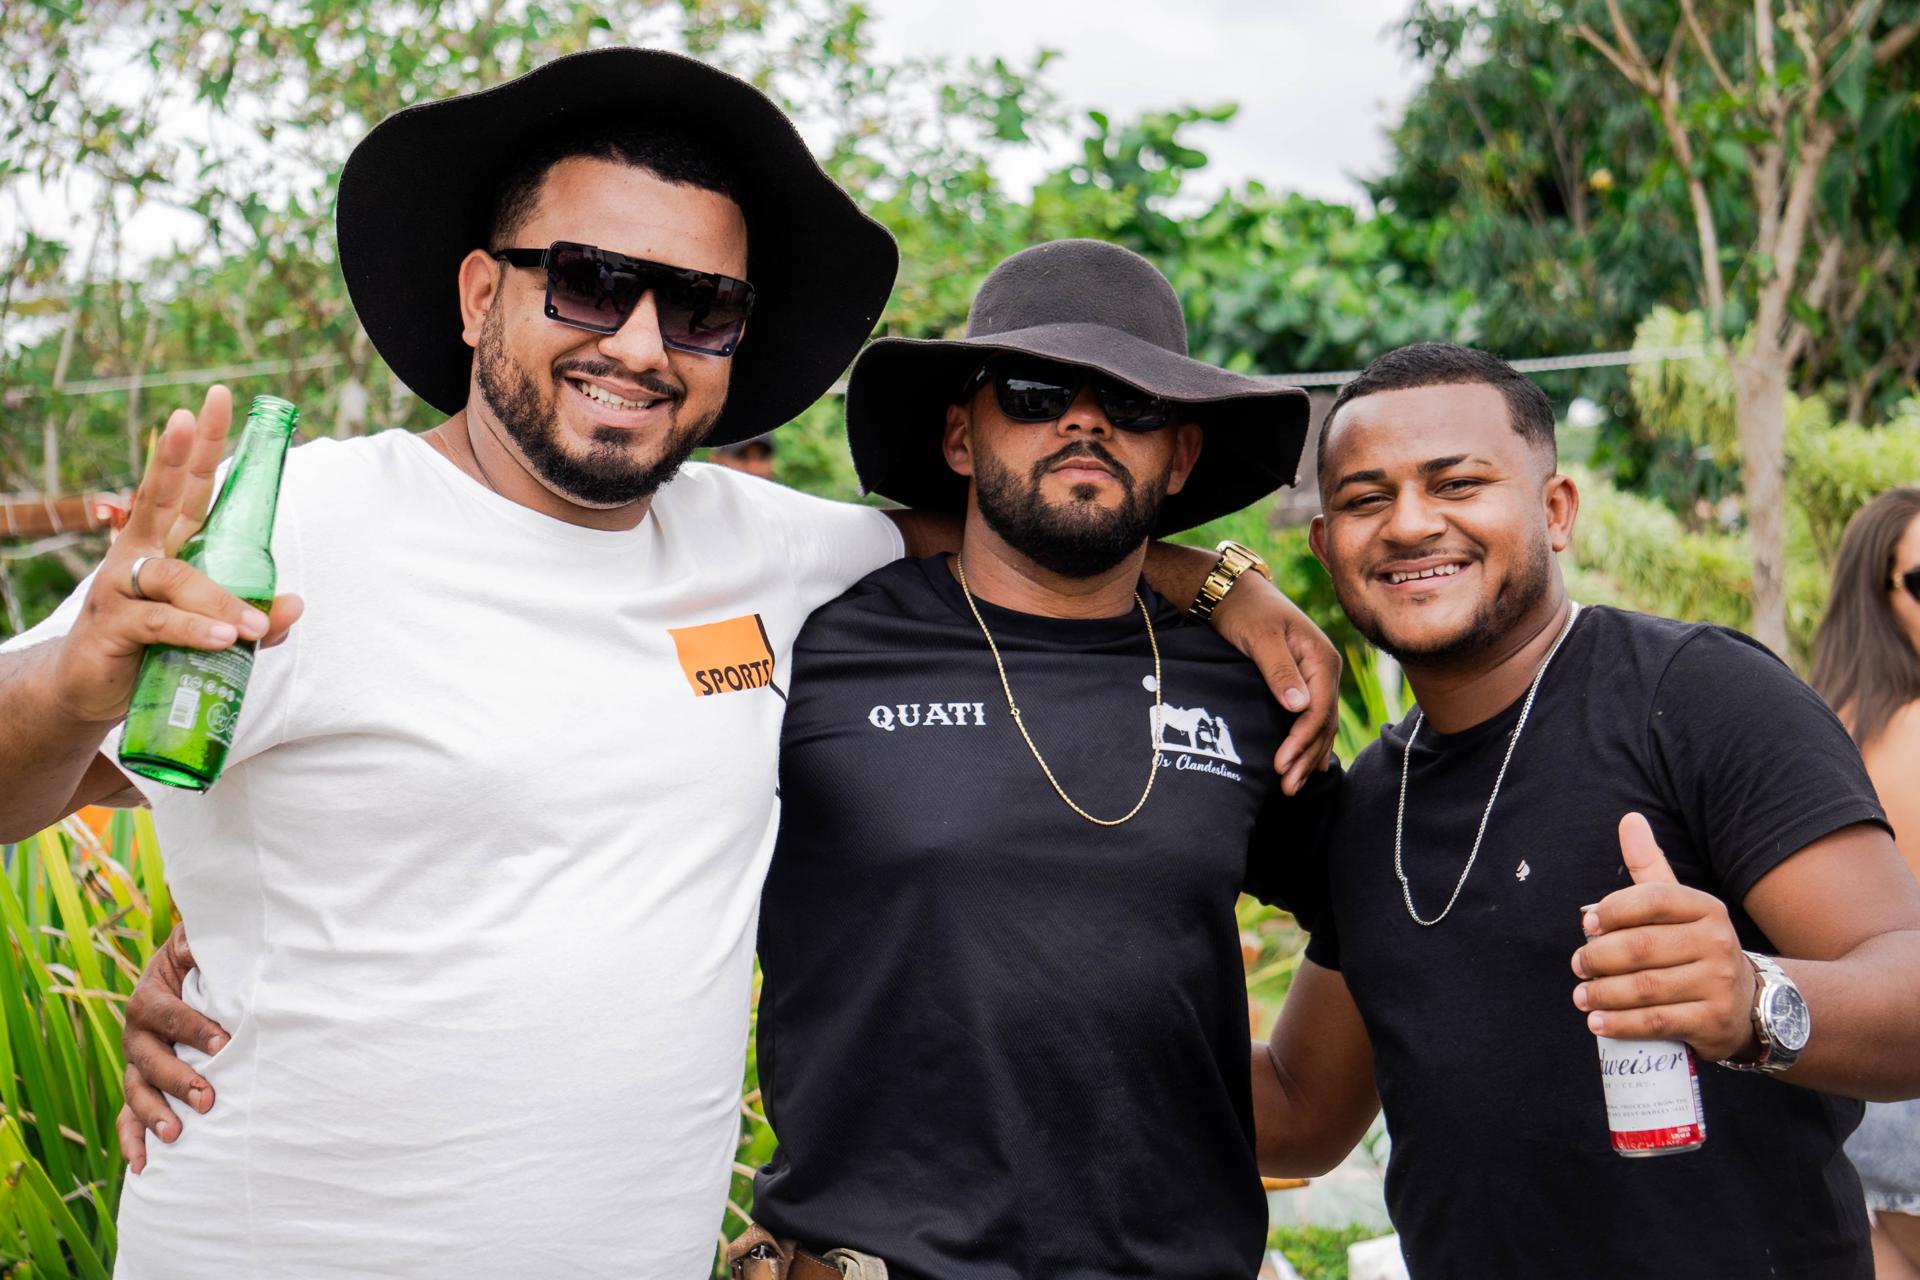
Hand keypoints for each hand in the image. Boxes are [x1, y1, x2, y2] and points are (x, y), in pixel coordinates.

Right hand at [49, 385, 302, 725]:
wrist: (90, 689)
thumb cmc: (154, 647)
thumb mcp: (210, 627)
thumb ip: (252, 614)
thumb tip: (294, 605)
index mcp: (164, 544)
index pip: (186, 486)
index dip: (200, 445)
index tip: (215, 399)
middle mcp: (138, 554)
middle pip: (161, 496)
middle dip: (179, 455)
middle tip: (192, 416)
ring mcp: (120, 587)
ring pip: (174, 576)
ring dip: (218, 598)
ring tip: (251, 625)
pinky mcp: (111, 626)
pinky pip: (157, 621)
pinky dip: (192, 629)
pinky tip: (221, 638)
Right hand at [116, 924, 228, 1172]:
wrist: (186, 974)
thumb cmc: (200, 962)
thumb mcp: (197, 946)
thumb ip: (198, 943)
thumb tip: (201, 939)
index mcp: (150, 998)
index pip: (168, 1015)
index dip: (194, 1029)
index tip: (224, 1044)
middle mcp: (136, 1035)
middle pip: (149, 1060)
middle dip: (177, 1080)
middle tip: (207, 1098)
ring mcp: (136, 1065)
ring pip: (136, 1092)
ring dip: (154, 1115)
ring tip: (176, 1134)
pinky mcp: (141, 1088)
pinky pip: (128, 1119)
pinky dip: (133, 1142)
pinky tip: (144, 1166)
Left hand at [1207, 573, 1340, 793]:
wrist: (1233, 591)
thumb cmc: (1245, 610)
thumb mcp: (1260, 637)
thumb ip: (1279, 670)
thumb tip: (1300, 706)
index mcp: (1321, 657)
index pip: (1319, 709)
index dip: (1302, 740)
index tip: (1282, 764)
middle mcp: (1324, 669)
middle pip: (1322, 722)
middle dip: (1306, 757)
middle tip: (1286, 787)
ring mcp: (1315, 676)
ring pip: (1319, 724)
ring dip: (1308, 756)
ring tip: (1292, 785)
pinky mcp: (1302, 682)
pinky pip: (1312, 718)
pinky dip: (1309, 743)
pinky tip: (1309, 765)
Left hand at [1570, 813, 1758, 1061]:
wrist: (1748, 1004)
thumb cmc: (1695, 946)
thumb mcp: (1679, 905)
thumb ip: (1649, 866)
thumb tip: (1630, 819)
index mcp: (1705, 908)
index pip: (1652, 900)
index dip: (1612, 910)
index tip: (1587, 924)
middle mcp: (1717, 943)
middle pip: (1640, 947)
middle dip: (1598, 957)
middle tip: (1578, 965)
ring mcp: (1717, 984)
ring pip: (1644, 988)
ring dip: (1603, 993)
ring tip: (1582, 995)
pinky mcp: (1711, 1021)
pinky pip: (1656, 1022)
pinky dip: (1620, 1023)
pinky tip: (1597, 1021)